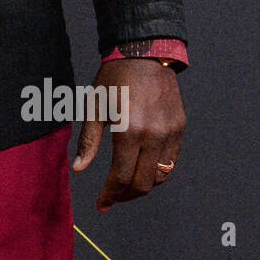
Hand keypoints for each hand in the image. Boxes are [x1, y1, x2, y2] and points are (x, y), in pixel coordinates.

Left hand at [72, 60, 184, 210]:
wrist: (144, 54)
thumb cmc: (113, 80)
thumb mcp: (94, 108)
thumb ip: (88, 141)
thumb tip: (79, 169)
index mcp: (128, 132)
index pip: (121, 177)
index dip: (110, 195)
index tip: (101, 205)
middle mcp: (153, 136)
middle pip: (143, 183)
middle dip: (126, 196)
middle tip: (112, 198)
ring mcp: (170, 133)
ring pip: (160, 176)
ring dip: (143, 186)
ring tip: (126, 186)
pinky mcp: (180, 128)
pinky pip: (171, 161)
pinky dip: (158, 171)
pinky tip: (143, 169)